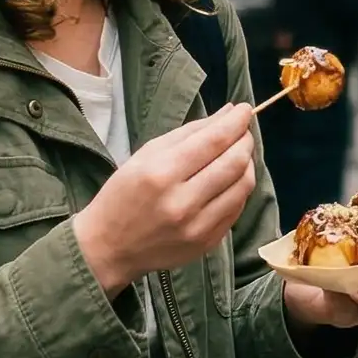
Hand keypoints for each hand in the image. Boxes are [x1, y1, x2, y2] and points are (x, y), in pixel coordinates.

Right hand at [74, 104, 260, 296]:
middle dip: (245, 141)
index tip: (245, 109)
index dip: (236, 122)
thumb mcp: (146, 155)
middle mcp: (182, 202)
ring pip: (242, 186)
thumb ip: (190, 132)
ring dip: (248, 164)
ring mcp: (197, 227)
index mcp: (161, 173)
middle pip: (234, 163)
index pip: (214, 141)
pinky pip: (237, 209)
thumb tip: (228, 113)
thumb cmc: (123, 194)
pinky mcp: (207, 243)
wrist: (109, 247)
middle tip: (242, 132)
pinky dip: (239, 189)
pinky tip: (230, 180)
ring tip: (239, 154)